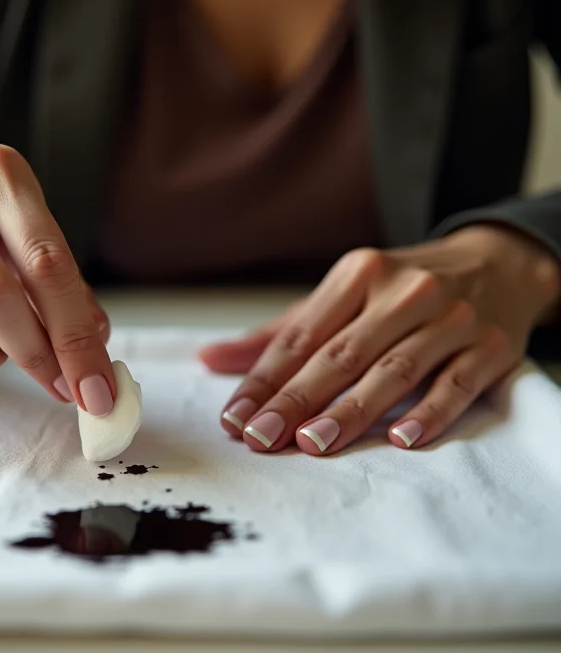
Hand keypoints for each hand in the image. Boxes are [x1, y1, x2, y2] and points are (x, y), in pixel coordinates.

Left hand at [201, 226, 560, 453]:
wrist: (496, 264)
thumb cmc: (402, 288)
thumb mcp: (344, 294)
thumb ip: (282, 333)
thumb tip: (209, 359)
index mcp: (359, 274)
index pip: (302, 335)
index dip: (264, 378)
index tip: (234, 417)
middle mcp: (404, 291)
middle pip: (341, 354)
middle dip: (296, 399)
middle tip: (259, 437)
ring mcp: (451, 319)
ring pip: (394, 370)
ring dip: (352, 410)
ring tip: (313, 442)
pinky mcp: (491, 346)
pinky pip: (457, 383)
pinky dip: (430, 412)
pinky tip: (401, 439)